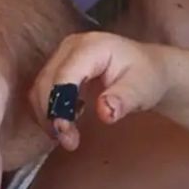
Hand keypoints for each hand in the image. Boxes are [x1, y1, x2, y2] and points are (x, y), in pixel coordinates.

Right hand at [29, 32, 172, 149]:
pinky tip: (66, 124)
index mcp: (91, 46)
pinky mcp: (58, 67)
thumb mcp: (142, 89)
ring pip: (40, 88)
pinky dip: (49, 111)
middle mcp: (70, 46)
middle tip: (69, 142)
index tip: (65, 134)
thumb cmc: (146, 77)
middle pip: (46, 82)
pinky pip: (43, 91)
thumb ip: (123, 99)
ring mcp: (61, 55)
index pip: (65, 75)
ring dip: (47, 115)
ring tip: (68, 138)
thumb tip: (105, 113)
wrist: (148, 69)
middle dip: (51, 114)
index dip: (60, 105)